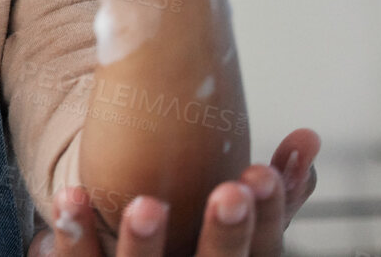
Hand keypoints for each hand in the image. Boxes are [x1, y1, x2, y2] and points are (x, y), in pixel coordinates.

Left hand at [29, 129, 320, 256]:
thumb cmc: (198, 244)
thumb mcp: (241, 228)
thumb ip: (276, 192)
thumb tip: (308, 136)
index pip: (263, 252)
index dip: (268, 217)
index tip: (260, 171)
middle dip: (224, 235)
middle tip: (229, 191)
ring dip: (144, 242)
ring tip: (146, 203)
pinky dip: (76, 232)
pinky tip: (72, 194)